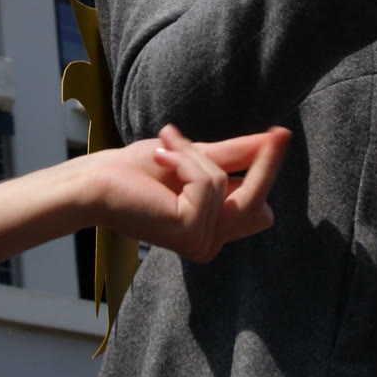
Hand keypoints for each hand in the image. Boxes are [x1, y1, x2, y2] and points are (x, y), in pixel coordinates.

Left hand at [82, 124, 291, 263]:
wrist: (96, 180)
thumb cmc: (137, 171)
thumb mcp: (196, 157)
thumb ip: (234, 155)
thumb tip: (275, 139)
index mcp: (212, 229)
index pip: (260, 205)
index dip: (268, 171)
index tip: (280, 134)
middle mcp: (211, 243)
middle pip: (258, 201)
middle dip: (264, 163)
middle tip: (280, 132)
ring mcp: (202, 243)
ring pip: (226, 185)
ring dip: (195, 155)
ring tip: (167, 143)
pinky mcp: (190, 233)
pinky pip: (208, 184)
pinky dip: (185, 162)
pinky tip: (161, 156)